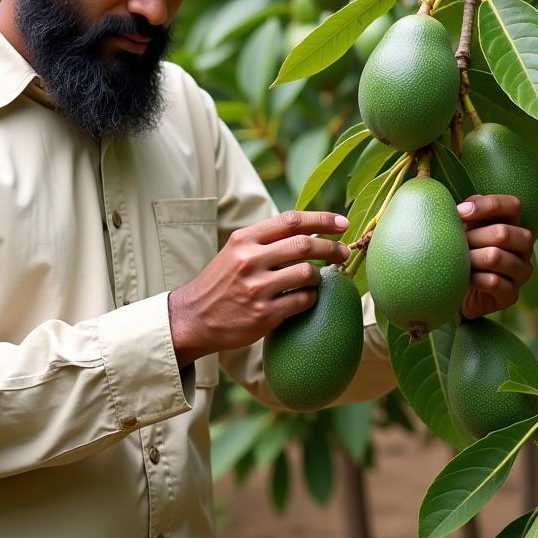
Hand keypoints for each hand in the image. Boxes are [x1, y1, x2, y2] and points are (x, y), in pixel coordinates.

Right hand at [168, 210, 350, 366]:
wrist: (192, 318)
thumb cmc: (221, 282)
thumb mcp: (236, 251)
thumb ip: (267, 240)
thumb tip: (311, 229)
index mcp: (244, 239)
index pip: (291, 220)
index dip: (322, 220)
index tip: (342, 223)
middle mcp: (250, 260)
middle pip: (305, 245)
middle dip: (332, 247)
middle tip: (345, 252)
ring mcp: (257, 288)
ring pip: (308, 273)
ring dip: (319, 276)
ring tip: (315, 279)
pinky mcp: (264, 314)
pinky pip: (302, 301)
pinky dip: (310, 298)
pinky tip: (304, 298)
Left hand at [457, 194, 534, 318]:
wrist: (459, 290)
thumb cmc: (463, 252)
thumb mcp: (465, 228)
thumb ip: (467, 212)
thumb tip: (462, 209)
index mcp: (513, 225)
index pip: (512, 205)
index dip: (487, 206)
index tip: (459, 213)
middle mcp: (523, 247)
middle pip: (503, 232)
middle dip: (473, 237)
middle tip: (456, 244)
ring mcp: (521, 271)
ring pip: (495, 257)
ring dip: (470, 258)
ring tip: (458, 261)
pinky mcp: (512, 294)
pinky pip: (493, 282)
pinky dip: (473, 278)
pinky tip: (464, 278)